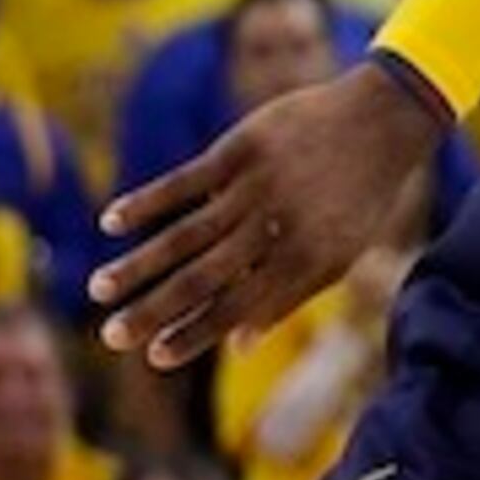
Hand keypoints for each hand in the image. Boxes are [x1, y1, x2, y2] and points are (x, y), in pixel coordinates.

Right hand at [91, 65, 441, 368]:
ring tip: (98, 290)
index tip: (154, 358)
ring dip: (138, 265)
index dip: (194, 335)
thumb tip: (240, 346)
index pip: (237, 307)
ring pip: (185, 234)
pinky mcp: (239, 150)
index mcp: (303, 260)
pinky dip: (146, 201)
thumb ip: (288, 298)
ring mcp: (254, 187)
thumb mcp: (339, 255)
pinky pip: (184, 181)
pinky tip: (109, 221)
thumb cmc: (358, 198)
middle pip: (203, 278)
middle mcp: (275, 228)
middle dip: (154, 311)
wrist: (381, 121)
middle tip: (111, 338)